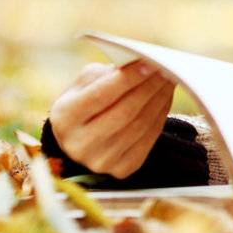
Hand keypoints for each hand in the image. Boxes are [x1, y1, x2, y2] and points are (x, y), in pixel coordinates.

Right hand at [47, 62, 175, 177]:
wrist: (82, 137)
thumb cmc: (85, 101)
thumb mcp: (84, 84)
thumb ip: (106, 74)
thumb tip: (140, 67)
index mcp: (64, 118)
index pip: (100, 95)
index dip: (127, 78)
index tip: (149, 63)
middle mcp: (79, 144)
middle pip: (124, 112)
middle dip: (149, 87)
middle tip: (166, 68)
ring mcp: (100, 161)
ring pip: (140, 125)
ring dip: (159, 99)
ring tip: (169, 80)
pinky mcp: (121, 170)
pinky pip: (148, 139)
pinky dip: (160, 115)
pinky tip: (164, 99)